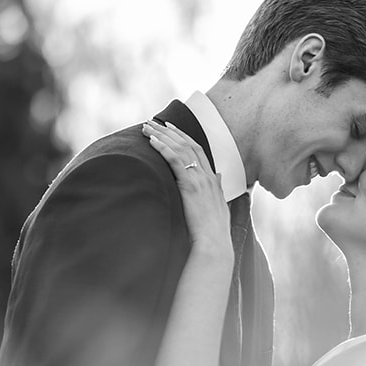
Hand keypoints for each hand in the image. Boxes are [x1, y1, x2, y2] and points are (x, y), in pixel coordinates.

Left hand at [142, 121, 232, 270]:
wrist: (214, 244)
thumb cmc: (213, 232)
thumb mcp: (218, 206)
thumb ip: (217, 189)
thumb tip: (219, 176)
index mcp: (213, 180)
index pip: (198, 149)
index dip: (184, 136)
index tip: (170, 127)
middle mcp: (208, 176)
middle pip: (187, 144)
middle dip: (170, 131)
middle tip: (154, 122)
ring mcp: (200, 180)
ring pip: (180, 149)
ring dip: (162, 136)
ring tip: (146, 128)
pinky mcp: (190, 186)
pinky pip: (175, 160)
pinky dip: (163, 148)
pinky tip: (152, 142)